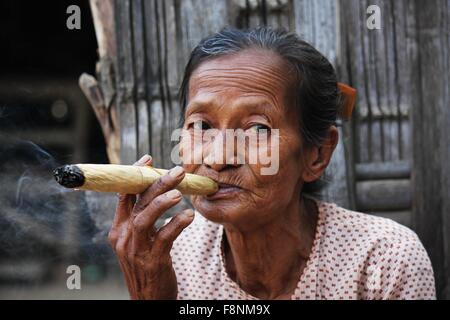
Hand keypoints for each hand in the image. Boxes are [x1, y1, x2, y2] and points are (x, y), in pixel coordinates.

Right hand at [108, 154, 193, 298]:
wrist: (147, 300)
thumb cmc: (147, 265)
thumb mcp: (138, 241)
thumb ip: (143, 219)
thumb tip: (156, 192)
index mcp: (118, 229)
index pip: (124, 196)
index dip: (134, 175)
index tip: (147, 159)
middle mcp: (123, 237)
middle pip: (138, 203)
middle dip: (156, 183)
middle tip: (177, 171)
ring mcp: (136, 250)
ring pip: (145, 218)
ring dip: (162, 202)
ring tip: (179, 192)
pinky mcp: (152, 261)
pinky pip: (164, 238)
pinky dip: (176, 225)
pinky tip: (189, 216)